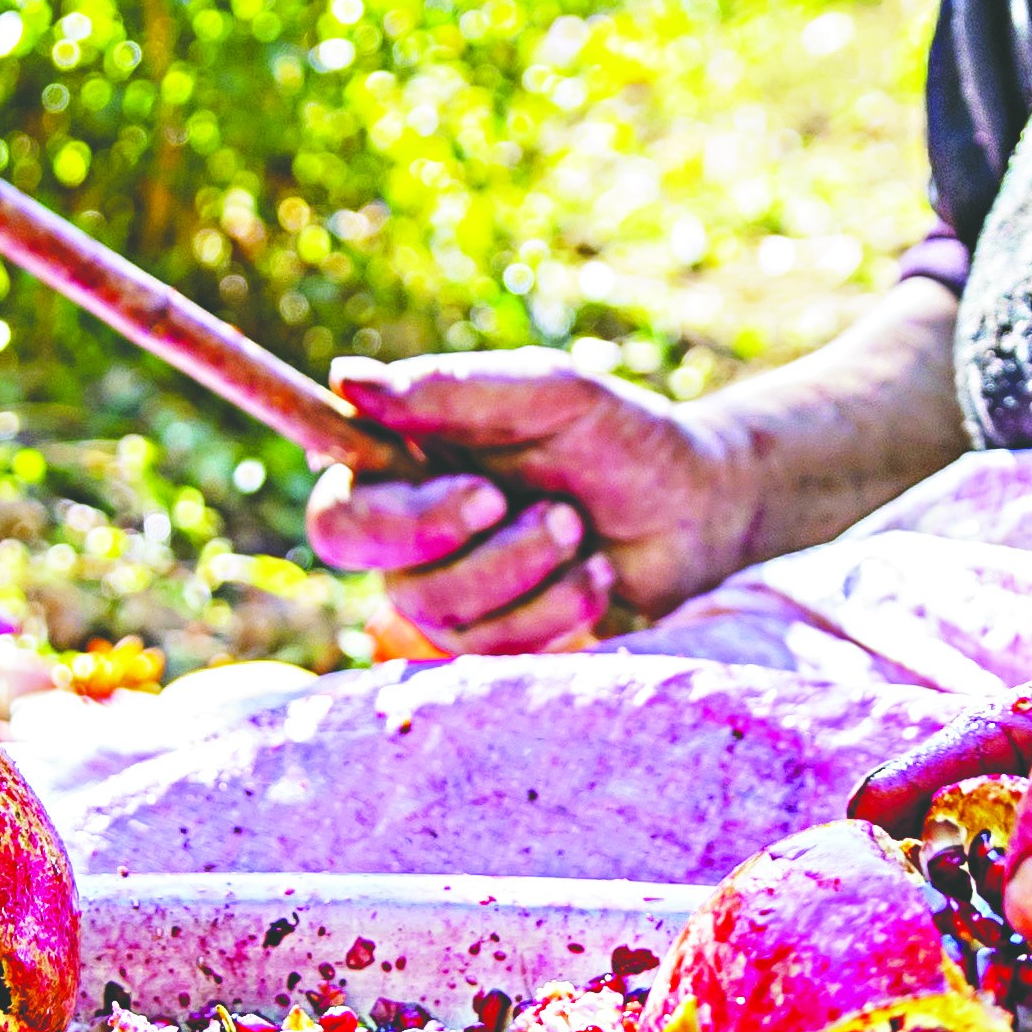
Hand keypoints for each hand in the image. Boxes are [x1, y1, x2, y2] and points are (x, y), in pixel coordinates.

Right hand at [306, 353, 746, 659]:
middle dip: (473, 548)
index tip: (483, 492)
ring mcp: (451, 598)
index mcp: (404, 472)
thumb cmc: (617, 437)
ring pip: (446, 614)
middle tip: (548, 509)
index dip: (392, 521)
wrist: (693, 507)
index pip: (338, 518)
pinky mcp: (497, 643)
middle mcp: (412, 541)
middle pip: (390, 581)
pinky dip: (561, 604)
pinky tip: (598, 572)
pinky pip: (500, 650)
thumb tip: (347, 381)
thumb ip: (451, 391)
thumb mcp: (549, 394)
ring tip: (581, 526)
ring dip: (531, 567)